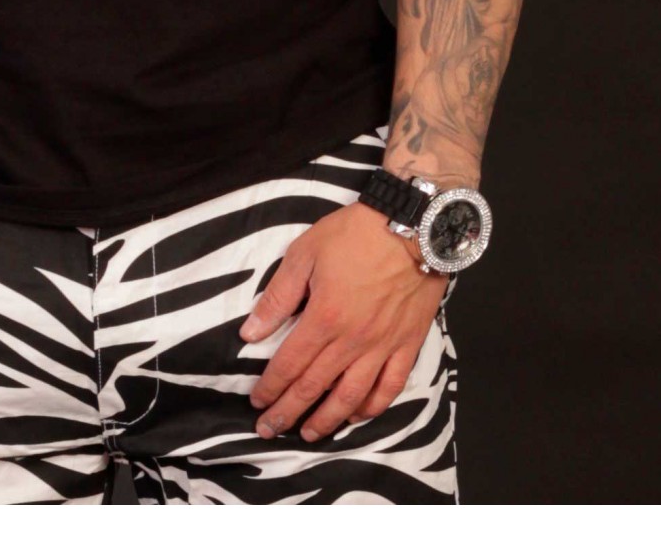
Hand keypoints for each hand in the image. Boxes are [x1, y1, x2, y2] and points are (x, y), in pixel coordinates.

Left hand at [240, 198, 446, 441]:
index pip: (289, 364)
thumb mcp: (304, 253)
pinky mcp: (408, 345)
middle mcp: (352, 341)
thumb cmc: (353, 234)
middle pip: (315, 387)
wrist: (411, 225)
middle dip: (288, 412)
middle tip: (269, 429)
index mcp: (324, 318)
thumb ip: (278, 296)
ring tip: (308, 435)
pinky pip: (390, 387)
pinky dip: (373, 407)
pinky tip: (357, 416)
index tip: (256, 403)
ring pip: (351, 397)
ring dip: (327, 420)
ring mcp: (382, 347)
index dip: (270, 387)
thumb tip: (250, 332)